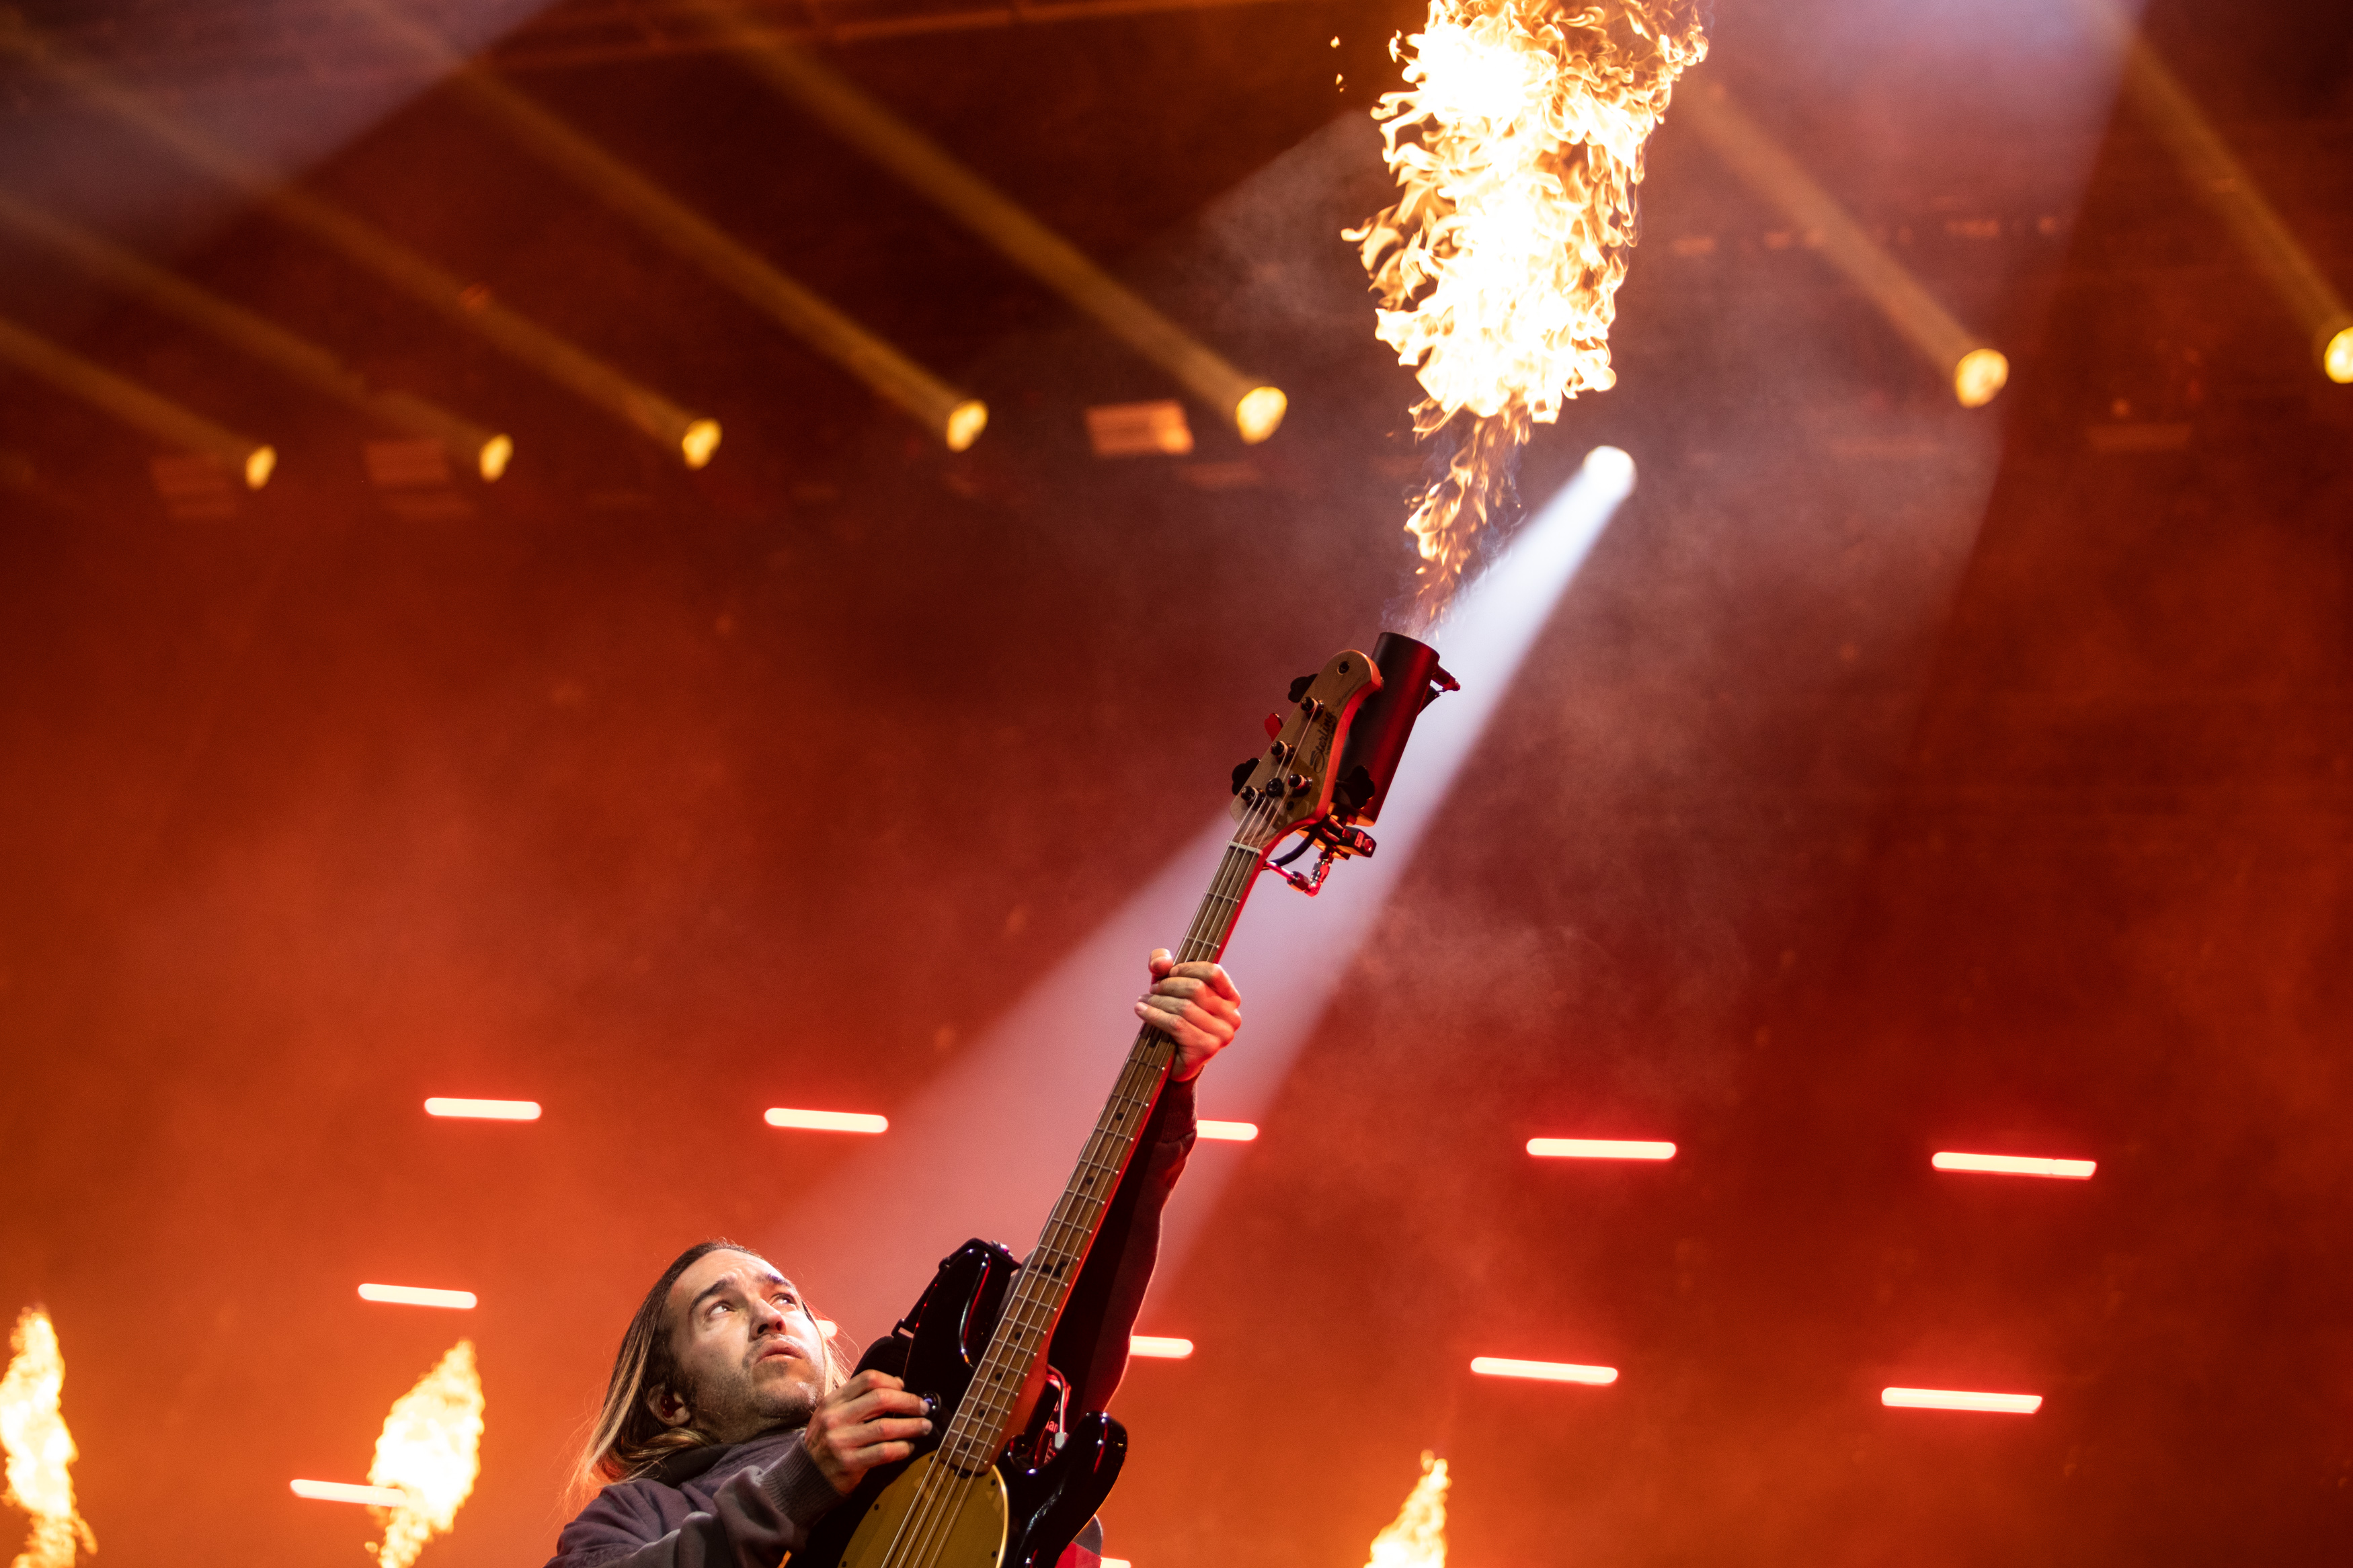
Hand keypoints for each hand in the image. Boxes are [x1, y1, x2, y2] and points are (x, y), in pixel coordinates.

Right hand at [799, 1370, 932, 1494]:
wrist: (803, 1478)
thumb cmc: (825, 1444)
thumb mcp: (832, 1415)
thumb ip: (857, 1400)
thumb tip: (896, 1386)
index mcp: (833, 1402)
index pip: (867, 1379)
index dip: (892, 1381)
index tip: (905, 1388)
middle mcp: (835, 1418)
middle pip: (880, 1399)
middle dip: (908, 1402)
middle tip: (923, 1407)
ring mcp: (841, 1441)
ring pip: (885, 1427)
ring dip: (911, 1426)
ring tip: (924, 1427)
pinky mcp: (849, 1463)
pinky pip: (883, 1452)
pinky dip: (901, 1448)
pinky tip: (908, 1447)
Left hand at [1135, 948, 1240, 1080]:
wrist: (1175, 1061)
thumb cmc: (1176, 1020)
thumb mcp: (1170, 988)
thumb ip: (1164, 964)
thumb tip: (1162, 962)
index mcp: (1231, 999)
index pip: (1214, 973)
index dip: (1188, 968)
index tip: (1169, 972)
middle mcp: (1232, 1017)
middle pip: (1196, 988)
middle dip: (1168, 985)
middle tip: (1152, 990)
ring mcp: (1221, 1035)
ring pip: (1184, 1007)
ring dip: (1158, 1001)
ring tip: (1143, 1001)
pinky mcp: (1206, 1048)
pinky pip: (1176, 1024)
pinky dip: (1154, 1015)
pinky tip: (1141, 1011)